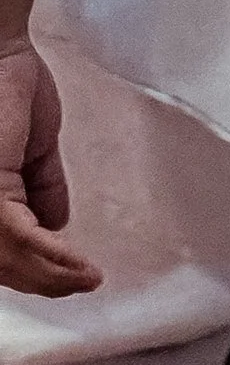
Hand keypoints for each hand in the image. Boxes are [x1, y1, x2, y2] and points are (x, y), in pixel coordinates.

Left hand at [0, 44, 100, 296]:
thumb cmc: (3, 83)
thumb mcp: (29, 148)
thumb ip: (39, 187)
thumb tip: (57, 223)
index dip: (28, 268)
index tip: (65, 276)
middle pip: (1, 263)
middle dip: (41, 279)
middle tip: (81, 281)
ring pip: (11, 260)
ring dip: (54, 275)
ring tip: (87, 275)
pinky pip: (24, 240)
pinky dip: (56, 259)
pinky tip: (81, 267)